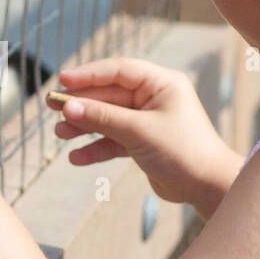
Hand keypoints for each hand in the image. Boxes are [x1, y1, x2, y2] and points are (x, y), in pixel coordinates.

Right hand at [50, 58, 242, 217]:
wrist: (208, 187)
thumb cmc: (183, 151)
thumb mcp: (138, 131)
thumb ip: (102, 118)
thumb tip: (68, 108)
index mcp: (161, 84)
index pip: (118, 71)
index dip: (88, 74)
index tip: (62, 80)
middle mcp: (155, 99)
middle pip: (109, 95)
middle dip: (81, 104)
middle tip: (52, 105)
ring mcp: (148, 121)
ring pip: (109, 119)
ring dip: (85, 126)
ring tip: (59, 134)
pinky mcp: (144, 144)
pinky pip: (114, 140)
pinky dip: (97, 148)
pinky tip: (76, 157)